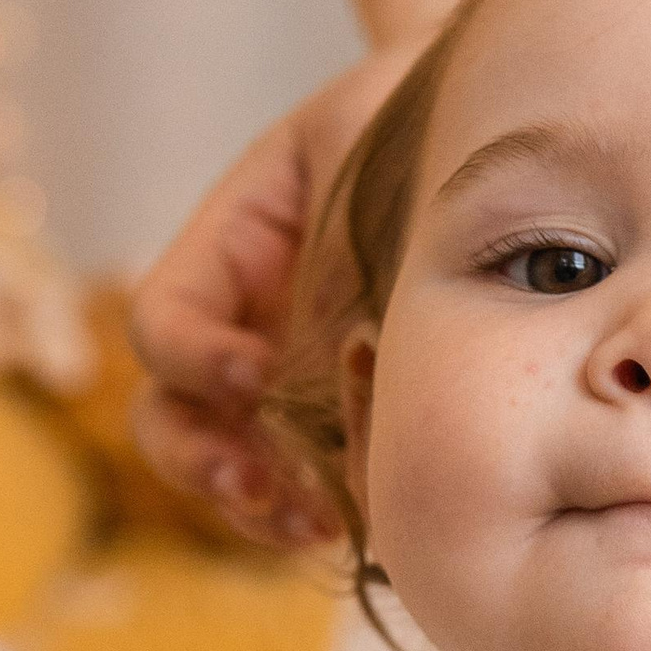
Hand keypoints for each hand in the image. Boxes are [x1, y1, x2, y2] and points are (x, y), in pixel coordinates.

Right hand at [126, 43, 418, 546]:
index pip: (162, 327)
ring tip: (307, 524)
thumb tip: (346, 358)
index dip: (194, 360)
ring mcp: (285, 388)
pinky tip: (353, 526)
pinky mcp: (343, 427)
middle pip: (167, 419)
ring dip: (252, 508)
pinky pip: (302, 490)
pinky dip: (312, 514)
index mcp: (225, 260)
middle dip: (199, 460)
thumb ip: (331, 246)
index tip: (255, 373)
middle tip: (251, 484)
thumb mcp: (354, 153)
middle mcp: (241, 332)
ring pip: (225, 470)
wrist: (488, 131)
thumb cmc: (411, 124)